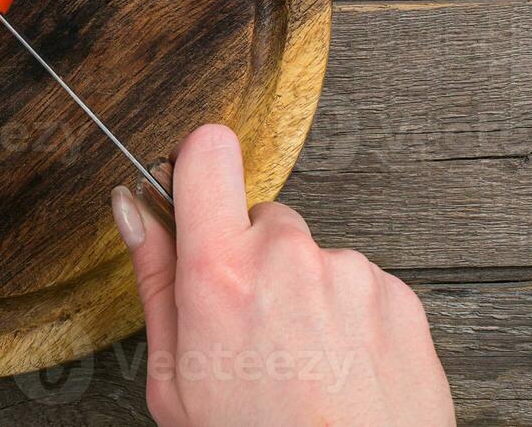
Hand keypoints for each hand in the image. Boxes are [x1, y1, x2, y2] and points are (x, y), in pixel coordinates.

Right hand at [112, 124, 453, 426]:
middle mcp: (288, 258)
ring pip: (312, 257)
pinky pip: (359, 284)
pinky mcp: (398, 297)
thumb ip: (154, 279)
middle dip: (251, 258)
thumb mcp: (174, 379)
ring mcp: (350, 274)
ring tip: (301, 363)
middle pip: (260, 219)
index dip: (198, 165)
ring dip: (304, 293)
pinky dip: (348, 317)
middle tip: (251, 329)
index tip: (195, 191)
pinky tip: (337, 368)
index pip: (208, 152)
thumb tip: (133, 209)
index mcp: (220, 274)